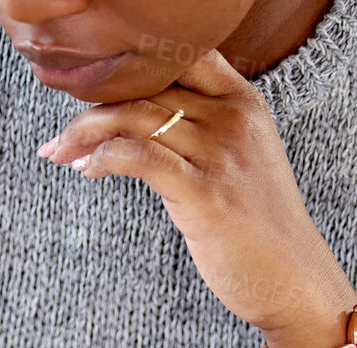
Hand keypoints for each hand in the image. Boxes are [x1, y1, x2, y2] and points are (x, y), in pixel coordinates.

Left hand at [38, 49, 354, 347]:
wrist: (296, 282)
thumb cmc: (261, 230)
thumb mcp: (241, 161)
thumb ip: (203, 131)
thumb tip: (141, 122)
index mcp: (244, 103)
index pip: (180, 55)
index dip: (130, 68)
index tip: (92, 96)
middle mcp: (233, 119)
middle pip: (146, 88)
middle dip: (91, 107)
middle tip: (60, 137)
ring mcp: (221, 154)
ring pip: (135, 118)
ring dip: (85, 135)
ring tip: (60, 154)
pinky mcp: (205, 194)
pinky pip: (139, 157)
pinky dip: (104, 158)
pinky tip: (87, 170)